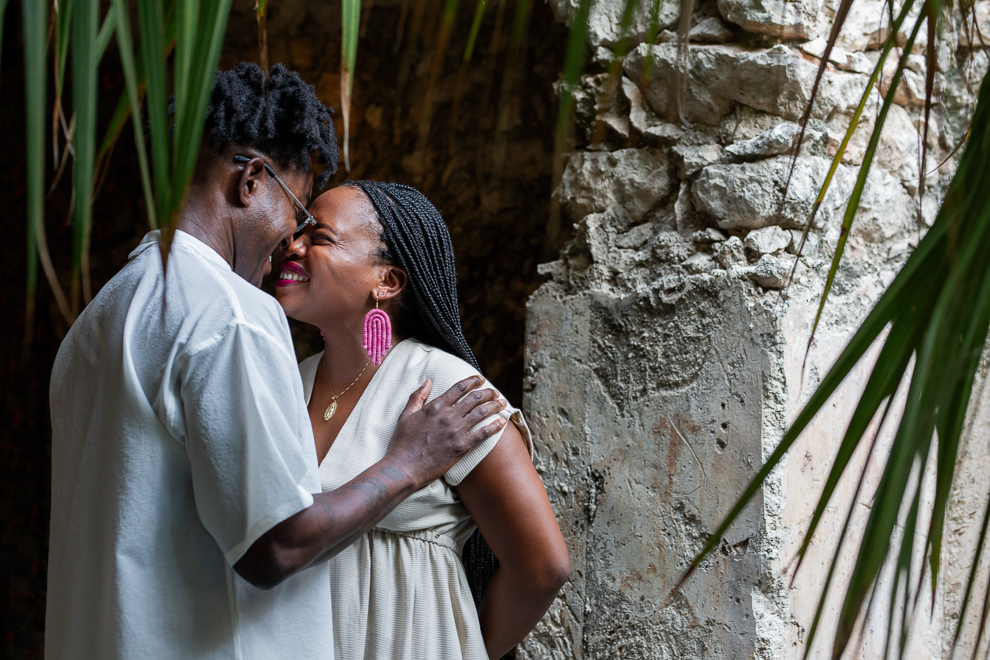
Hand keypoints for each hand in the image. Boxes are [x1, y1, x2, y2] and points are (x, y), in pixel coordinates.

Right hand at [386, 376, 506, 487]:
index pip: (459, 388)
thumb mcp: (405, 415)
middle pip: (474, 398)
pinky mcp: (462, 447)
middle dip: (488, 392)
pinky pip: (483, 433)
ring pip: (482, 413)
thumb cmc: (402, 443)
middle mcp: (448, 416)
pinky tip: (502, 422)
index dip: (472, 381)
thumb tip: (428, 381)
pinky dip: (494, 426)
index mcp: (435, 407)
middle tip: (495, 391)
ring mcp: (456, 431)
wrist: (403, 467)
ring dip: (495, 405)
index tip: (480, 379)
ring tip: (502, 402)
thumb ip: (417, 396)